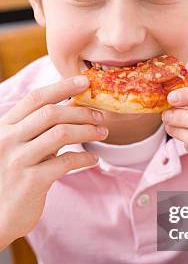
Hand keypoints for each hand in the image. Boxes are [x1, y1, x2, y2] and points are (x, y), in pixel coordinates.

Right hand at [0, 76, 107, 248]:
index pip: (35, 99)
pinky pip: (65, 162)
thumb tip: (71, 112)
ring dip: (87, 130)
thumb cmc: (8, 181)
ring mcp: (18, 160)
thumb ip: (36, 133)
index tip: (84, 81)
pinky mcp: (31, 181)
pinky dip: (84, 158)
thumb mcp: (14, 151)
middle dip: (81, 111)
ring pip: (61, 134)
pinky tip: (93, 159)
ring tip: (102, 132)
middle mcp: (7, 140)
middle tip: (100, 115)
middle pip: (51, 113)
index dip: (61, 87)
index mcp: (3, 128)